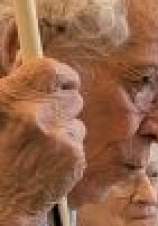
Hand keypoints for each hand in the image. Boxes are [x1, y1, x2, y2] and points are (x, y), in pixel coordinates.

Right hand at [0, 58, 84, 215]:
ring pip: (76, 122)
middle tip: (45, 117)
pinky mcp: (74, 160)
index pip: (51, 69)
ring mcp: (60, 139)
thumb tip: (27, 63)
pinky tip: (46, 161)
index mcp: (10, 99)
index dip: (59, 74)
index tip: (58, 80)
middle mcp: (37, 116)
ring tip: (39, 145)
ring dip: (63, 129)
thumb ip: (12, 89)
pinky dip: (66, 150)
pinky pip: (78, 144)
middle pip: (72, 96)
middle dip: (61, 104)